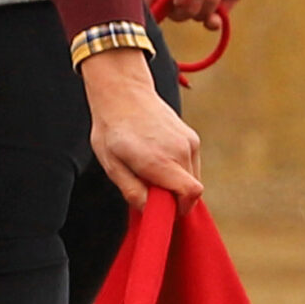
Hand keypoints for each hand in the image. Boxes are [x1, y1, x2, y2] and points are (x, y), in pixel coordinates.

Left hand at [79, 50, 202, 211]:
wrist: (124, 93)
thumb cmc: (112, 129)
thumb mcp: (111, 165)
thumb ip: (132, 191)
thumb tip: (149, 210)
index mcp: (159, 159)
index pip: (190, 194)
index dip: (178, 209)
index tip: (161, 209)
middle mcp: (180, 150)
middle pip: (191, 191)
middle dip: (173, 198)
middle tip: (149, 189)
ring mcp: (189, 142)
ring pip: (193, 179)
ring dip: (176, 184)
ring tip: (150, 171)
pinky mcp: (192, 138)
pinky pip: (192, 166)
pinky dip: (179, 170)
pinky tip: (158, 159)